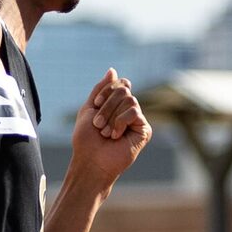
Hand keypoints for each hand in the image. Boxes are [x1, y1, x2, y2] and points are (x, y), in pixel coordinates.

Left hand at [68, 70, 150, 184]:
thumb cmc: (87, 139)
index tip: (96, 104)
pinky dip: (120, 122)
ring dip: (111, 115)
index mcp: (117, 104)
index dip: (108, 90)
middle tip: (98, 124)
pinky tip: (115, 136)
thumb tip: (113, 70)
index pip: (121, 83)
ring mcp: (138, 120)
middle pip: (124, 89)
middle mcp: (129, 110)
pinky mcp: (144, 130)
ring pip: (130, 99)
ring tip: (105, 132)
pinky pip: (134, 112)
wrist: (91, 160)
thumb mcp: (88, 108)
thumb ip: (100, 89)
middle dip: (107, 105)